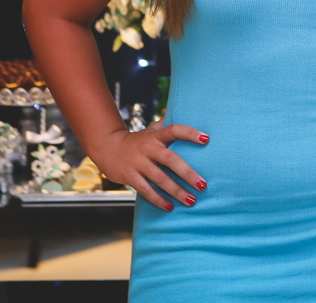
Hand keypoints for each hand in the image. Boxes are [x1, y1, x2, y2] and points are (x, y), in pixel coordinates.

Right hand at [92, 121, 208, 210]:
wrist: (108, 148)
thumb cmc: (138, 141)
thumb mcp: (151, 130)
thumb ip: (166, 124)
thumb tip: (182, 108)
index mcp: (156, 136)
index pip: (175, 130)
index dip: (190, 133)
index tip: (207, 139)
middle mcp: (148, 148)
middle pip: (171, 160)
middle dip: (188, 174)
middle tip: (203, 185)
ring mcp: (138, 163)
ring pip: (160, 178)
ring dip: (176, 191)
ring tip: (191, 200)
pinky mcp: (130, 176)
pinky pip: (146, 190)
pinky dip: (158, 199)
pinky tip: (170, 207)